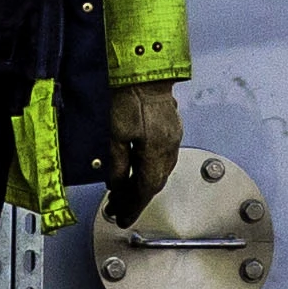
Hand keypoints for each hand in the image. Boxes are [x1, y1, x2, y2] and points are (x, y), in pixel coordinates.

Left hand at [107, 82, 186, 220]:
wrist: (145, 70)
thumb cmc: (129, 96)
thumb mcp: (115, 135)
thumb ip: (117, 164)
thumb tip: (115, 185)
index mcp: (156, 151)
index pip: (145, 189)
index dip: (133, 207)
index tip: (123, 218)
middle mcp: (168, 147)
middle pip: (154, 183)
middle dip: (136, 198)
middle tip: (118, 208)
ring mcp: (172, 137)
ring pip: (159, 171)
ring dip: (143, 185)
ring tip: (125, 192)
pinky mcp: (171, 128)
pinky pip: (162, 158)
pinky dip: (150, 169)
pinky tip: (138, 169)